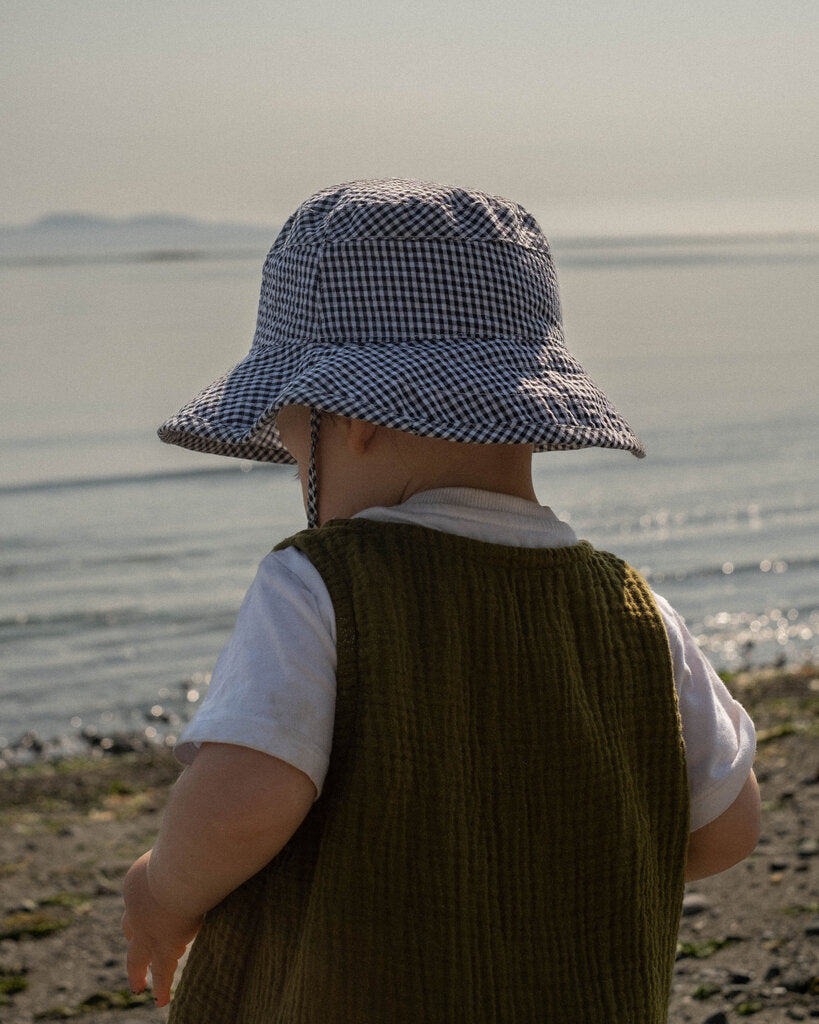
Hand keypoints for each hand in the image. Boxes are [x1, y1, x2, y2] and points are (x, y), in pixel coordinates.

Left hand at [122, 851, 202, 1006]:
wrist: (183, 865)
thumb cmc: (191, 843)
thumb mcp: (183, 838)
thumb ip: (190, 837)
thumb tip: (205, 819)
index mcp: (137, 878)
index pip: (140, 896)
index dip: (149, 904)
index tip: (162, 905)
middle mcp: (135, 906)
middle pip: (130, 928)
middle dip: (134, 939)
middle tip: (133, 950)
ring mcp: (146, 929)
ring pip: (137, 957)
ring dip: (138, 971)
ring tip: (138, 985)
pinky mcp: (164, 946)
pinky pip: (161, 972)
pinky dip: (160, 987)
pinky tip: (159, 1000)